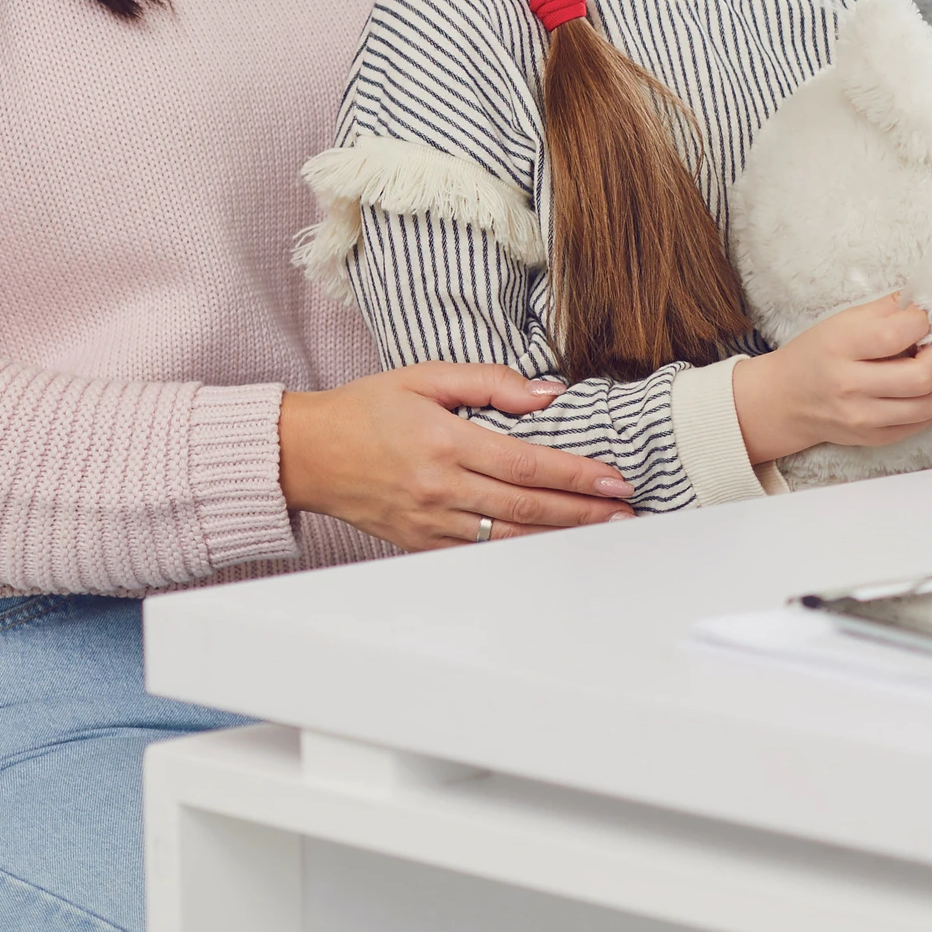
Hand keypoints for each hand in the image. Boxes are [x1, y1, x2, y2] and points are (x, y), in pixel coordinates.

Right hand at [277, 363, 629, 551]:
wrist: (305, 454)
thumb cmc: (365, 410)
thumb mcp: (425, 377)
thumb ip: (490, 381)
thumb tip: (548, 393)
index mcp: (445, 443)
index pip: (527, 465)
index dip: (576, 475)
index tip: (615, 480)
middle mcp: (440, 489)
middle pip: (527, 508)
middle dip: (584, 512)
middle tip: (627, 511)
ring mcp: (430, 523)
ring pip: (509, 539)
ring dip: (562, 537)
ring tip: (604, 533)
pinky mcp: (419, 543)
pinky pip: (479, 554)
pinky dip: (520, 553)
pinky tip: (551, 547)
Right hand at [737, 294, 931, 463]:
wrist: (783, 400)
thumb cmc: (817, 354)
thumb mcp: (841, 322)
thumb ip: (885, 309)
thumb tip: (926, 302)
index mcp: (840, 348)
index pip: (896, 335)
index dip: (922, 322)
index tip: (922, 318)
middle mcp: (850, 387)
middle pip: (921, 377)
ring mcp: (862, 418)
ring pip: (928, 406)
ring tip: (926, 368)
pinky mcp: (873, 439)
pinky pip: (920, 424)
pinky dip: (928, 404)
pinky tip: (916, 390)